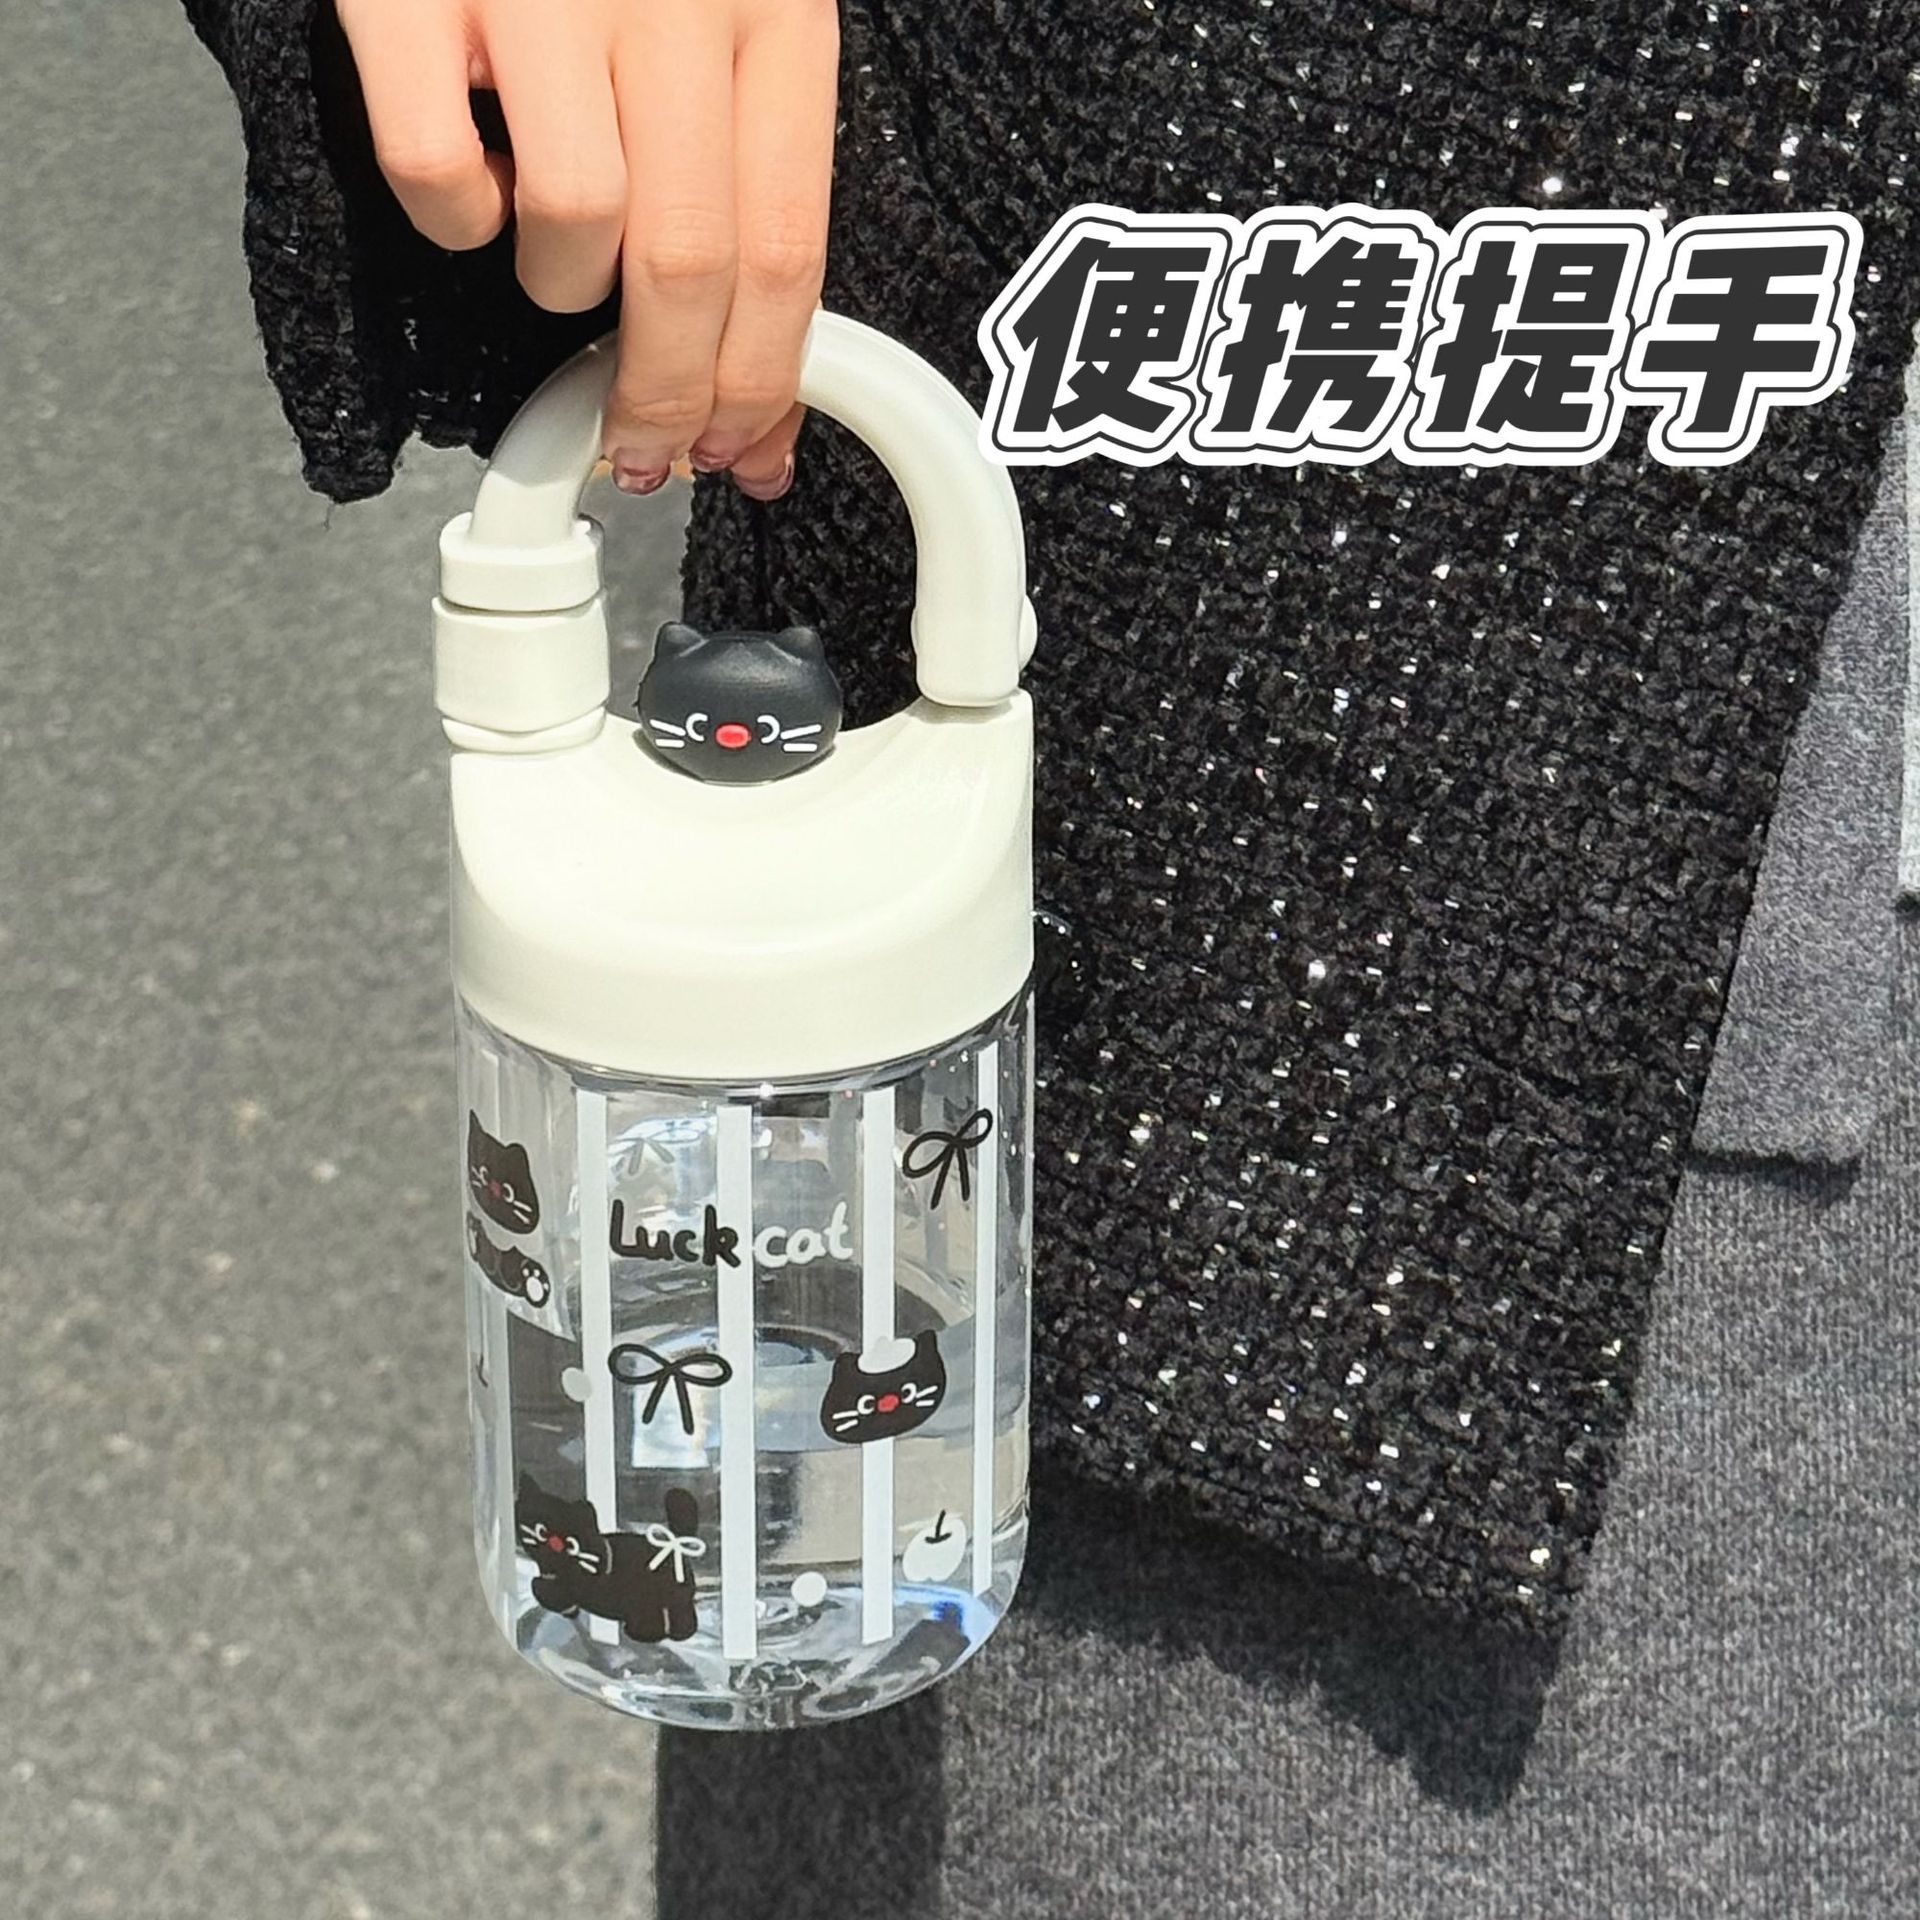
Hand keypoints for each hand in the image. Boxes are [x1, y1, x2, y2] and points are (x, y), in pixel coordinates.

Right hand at [335, 0, 838, 500]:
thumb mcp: (727, 21)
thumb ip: (749, 189)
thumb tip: (762, 406)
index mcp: (775, 10)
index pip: (788, 248)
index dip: (763, 380)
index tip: (740, 450)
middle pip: (689, 267)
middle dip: (665, 392)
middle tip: (638, 447)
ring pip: (576, 227)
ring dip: (558, 283)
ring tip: (547, 251)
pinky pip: (438, 171)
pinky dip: (453, 216)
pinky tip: (470, 182)